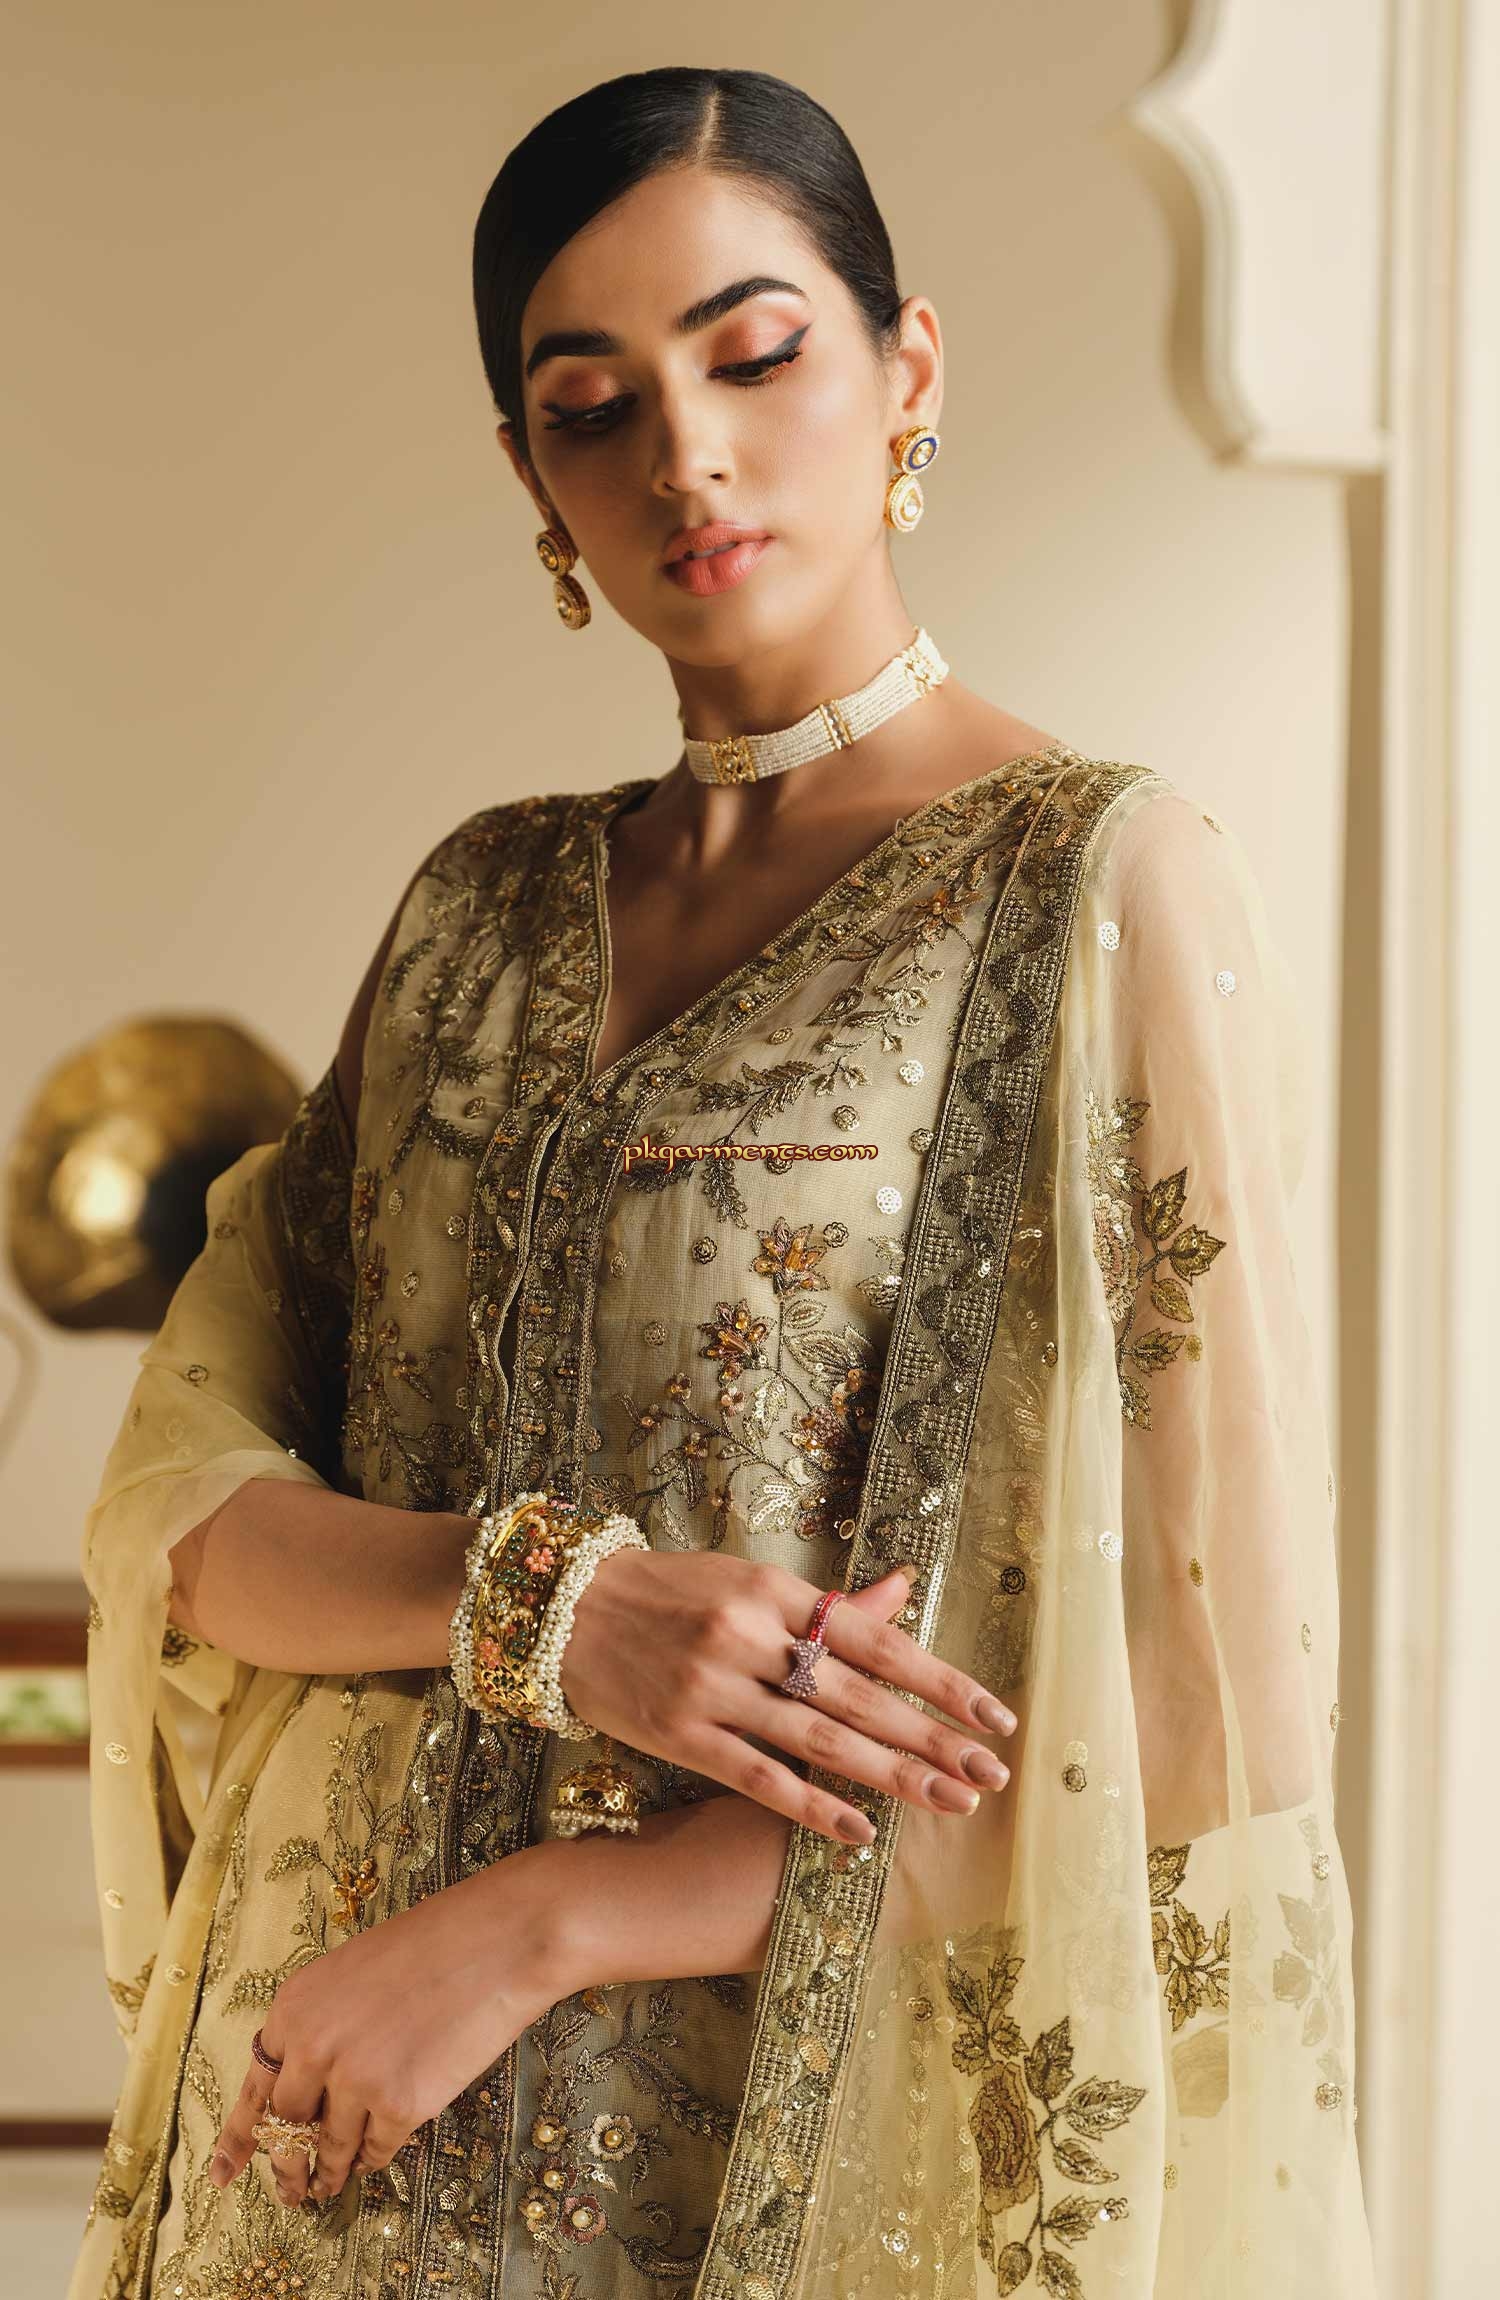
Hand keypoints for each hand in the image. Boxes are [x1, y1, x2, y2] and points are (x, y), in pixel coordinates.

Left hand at [206, 1853, 560, 2207]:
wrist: (498, 1939)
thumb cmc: (434, 1946)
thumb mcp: (352, 1975)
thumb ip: (321, 2028)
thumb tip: (308, 2094)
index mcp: (295, 2007)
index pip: (256, 2087)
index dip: (239, 2137)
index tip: (225, 2173)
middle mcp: (313, 2046)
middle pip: (286, 2128)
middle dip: (287, 2166)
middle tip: (291, 2192)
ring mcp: (355, 2079)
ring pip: (329, 2147)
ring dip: (330, 2170)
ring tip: (332, 2184)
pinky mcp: (399, 2105)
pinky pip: (377, 2149)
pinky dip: (376, 2156)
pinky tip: (378, 2155)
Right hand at [560, 1555, 1016, 1843]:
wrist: (568, 1605)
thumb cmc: (673, 1591)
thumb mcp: (752, 1579)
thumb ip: (829, 1603)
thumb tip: (906, 1587)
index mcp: (775, 1590)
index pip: (878, 1641)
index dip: (941, 1682)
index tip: (995, 1716)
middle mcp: (749, 1635)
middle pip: (859, 1696)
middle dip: (932, 1740)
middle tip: (991, 1775)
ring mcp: (714, 1688)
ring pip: (819, 1740)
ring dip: (891, 1777)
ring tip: (949, 1803)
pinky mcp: (680, 1734)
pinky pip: (759, 1777)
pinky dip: (812, 1806)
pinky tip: (859, 1830)